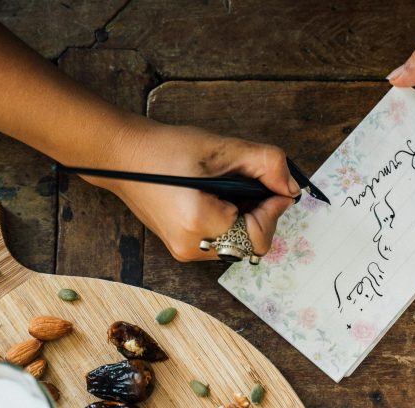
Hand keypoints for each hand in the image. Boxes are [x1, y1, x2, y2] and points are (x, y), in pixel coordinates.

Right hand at [87, 118, 299, 261]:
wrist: (123, 157)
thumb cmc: (166, 149)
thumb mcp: (221, 149)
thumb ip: (265, 165)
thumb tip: (291, 187)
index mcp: (199, 224)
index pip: (258, 236)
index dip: (274, 211)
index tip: (276, 187)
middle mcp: (191, 247)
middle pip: (251, 244)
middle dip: (261, 214)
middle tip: (253, 184)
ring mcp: (185, 252)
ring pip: (238, 244)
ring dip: (246, 218)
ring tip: (230, 188)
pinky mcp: (182, 248)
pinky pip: (222, 242)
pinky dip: (231, 222)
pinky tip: (218, 198)